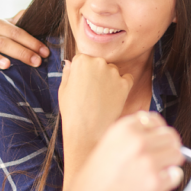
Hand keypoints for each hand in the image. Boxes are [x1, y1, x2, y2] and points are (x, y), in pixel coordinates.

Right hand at [0, 11, 47, 70]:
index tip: (45, 52)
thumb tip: (32, 11)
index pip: (15, 31)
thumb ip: (24, 22)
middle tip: (36, 62)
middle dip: (21, 52)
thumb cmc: (8, 42)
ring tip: (7, 65)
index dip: (31, 42)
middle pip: (2, 42)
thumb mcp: (16, 31)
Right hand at [34, 112, 181, 190]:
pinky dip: (168, 181)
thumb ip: (132, 137)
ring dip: (170, 163)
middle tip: (161, 158)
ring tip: (155, 173)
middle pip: (171, 136)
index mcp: (124, 129)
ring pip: (178, 154)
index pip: (155, 120)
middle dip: (168, 147)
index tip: (157, 140)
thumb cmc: (93, 182)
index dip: (158, 132)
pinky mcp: (156, 183)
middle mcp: (138, 141)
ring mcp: (148, 162)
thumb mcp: (107, 145)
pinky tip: (151, 185)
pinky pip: (176, 175)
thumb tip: (156, 135)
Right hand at [59, 55, 133, 175]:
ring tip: (102, 99)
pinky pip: (127, 79)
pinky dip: (122, 86)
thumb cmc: (72, 111)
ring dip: (110, 80)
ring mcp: (113, 73)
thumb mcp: (63, 90)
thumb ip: (68, 73)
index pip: (84, 60)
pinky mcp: (124, 84)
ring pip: (113, 71)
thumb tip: (70, 63)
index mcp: (81, 60)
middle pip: (100, 63)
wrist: (86, 131)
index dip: (83, 74)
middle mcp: (98, 62)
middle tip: (92, 94)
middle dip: (97, 75)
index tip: (82, 86)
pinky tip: (113, 98)